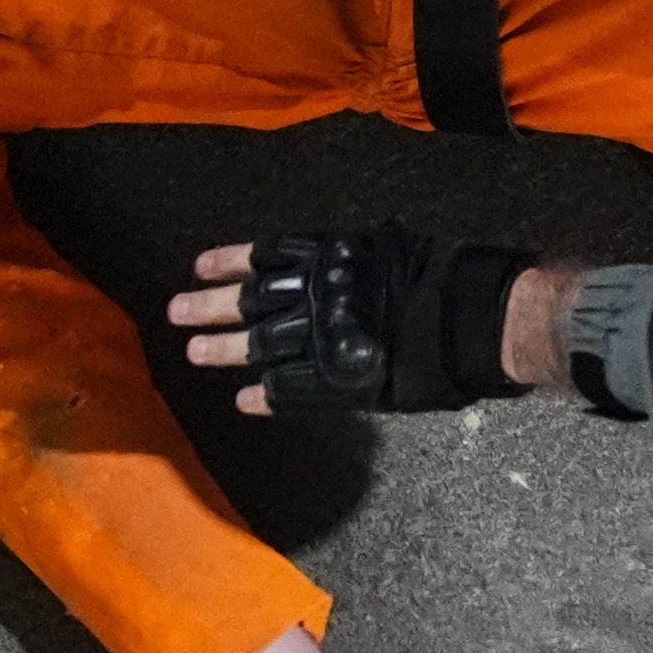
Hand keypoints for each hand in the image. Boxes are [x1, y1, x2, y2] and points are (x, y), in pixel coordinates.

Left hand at [175, 240, 575, 412]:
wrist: (476, 321)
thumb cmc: (441, 279)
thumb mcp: (387, 250)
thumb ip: (349, 262)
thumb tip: (322, 265)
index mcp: (334, 256)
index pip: (269, 254)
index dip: (232, 260)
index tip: (199, 264)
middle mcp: (322, 293)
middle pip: (253, 300)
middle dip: (211, 307)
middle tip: (175, 312)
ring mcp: (328, 339)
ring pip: (262, 344)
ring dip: (225, 350)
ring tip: (193, 353)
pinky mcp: (340, 380)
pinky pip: (293, 389)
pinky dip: (268, 396)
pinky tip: (245, 401)